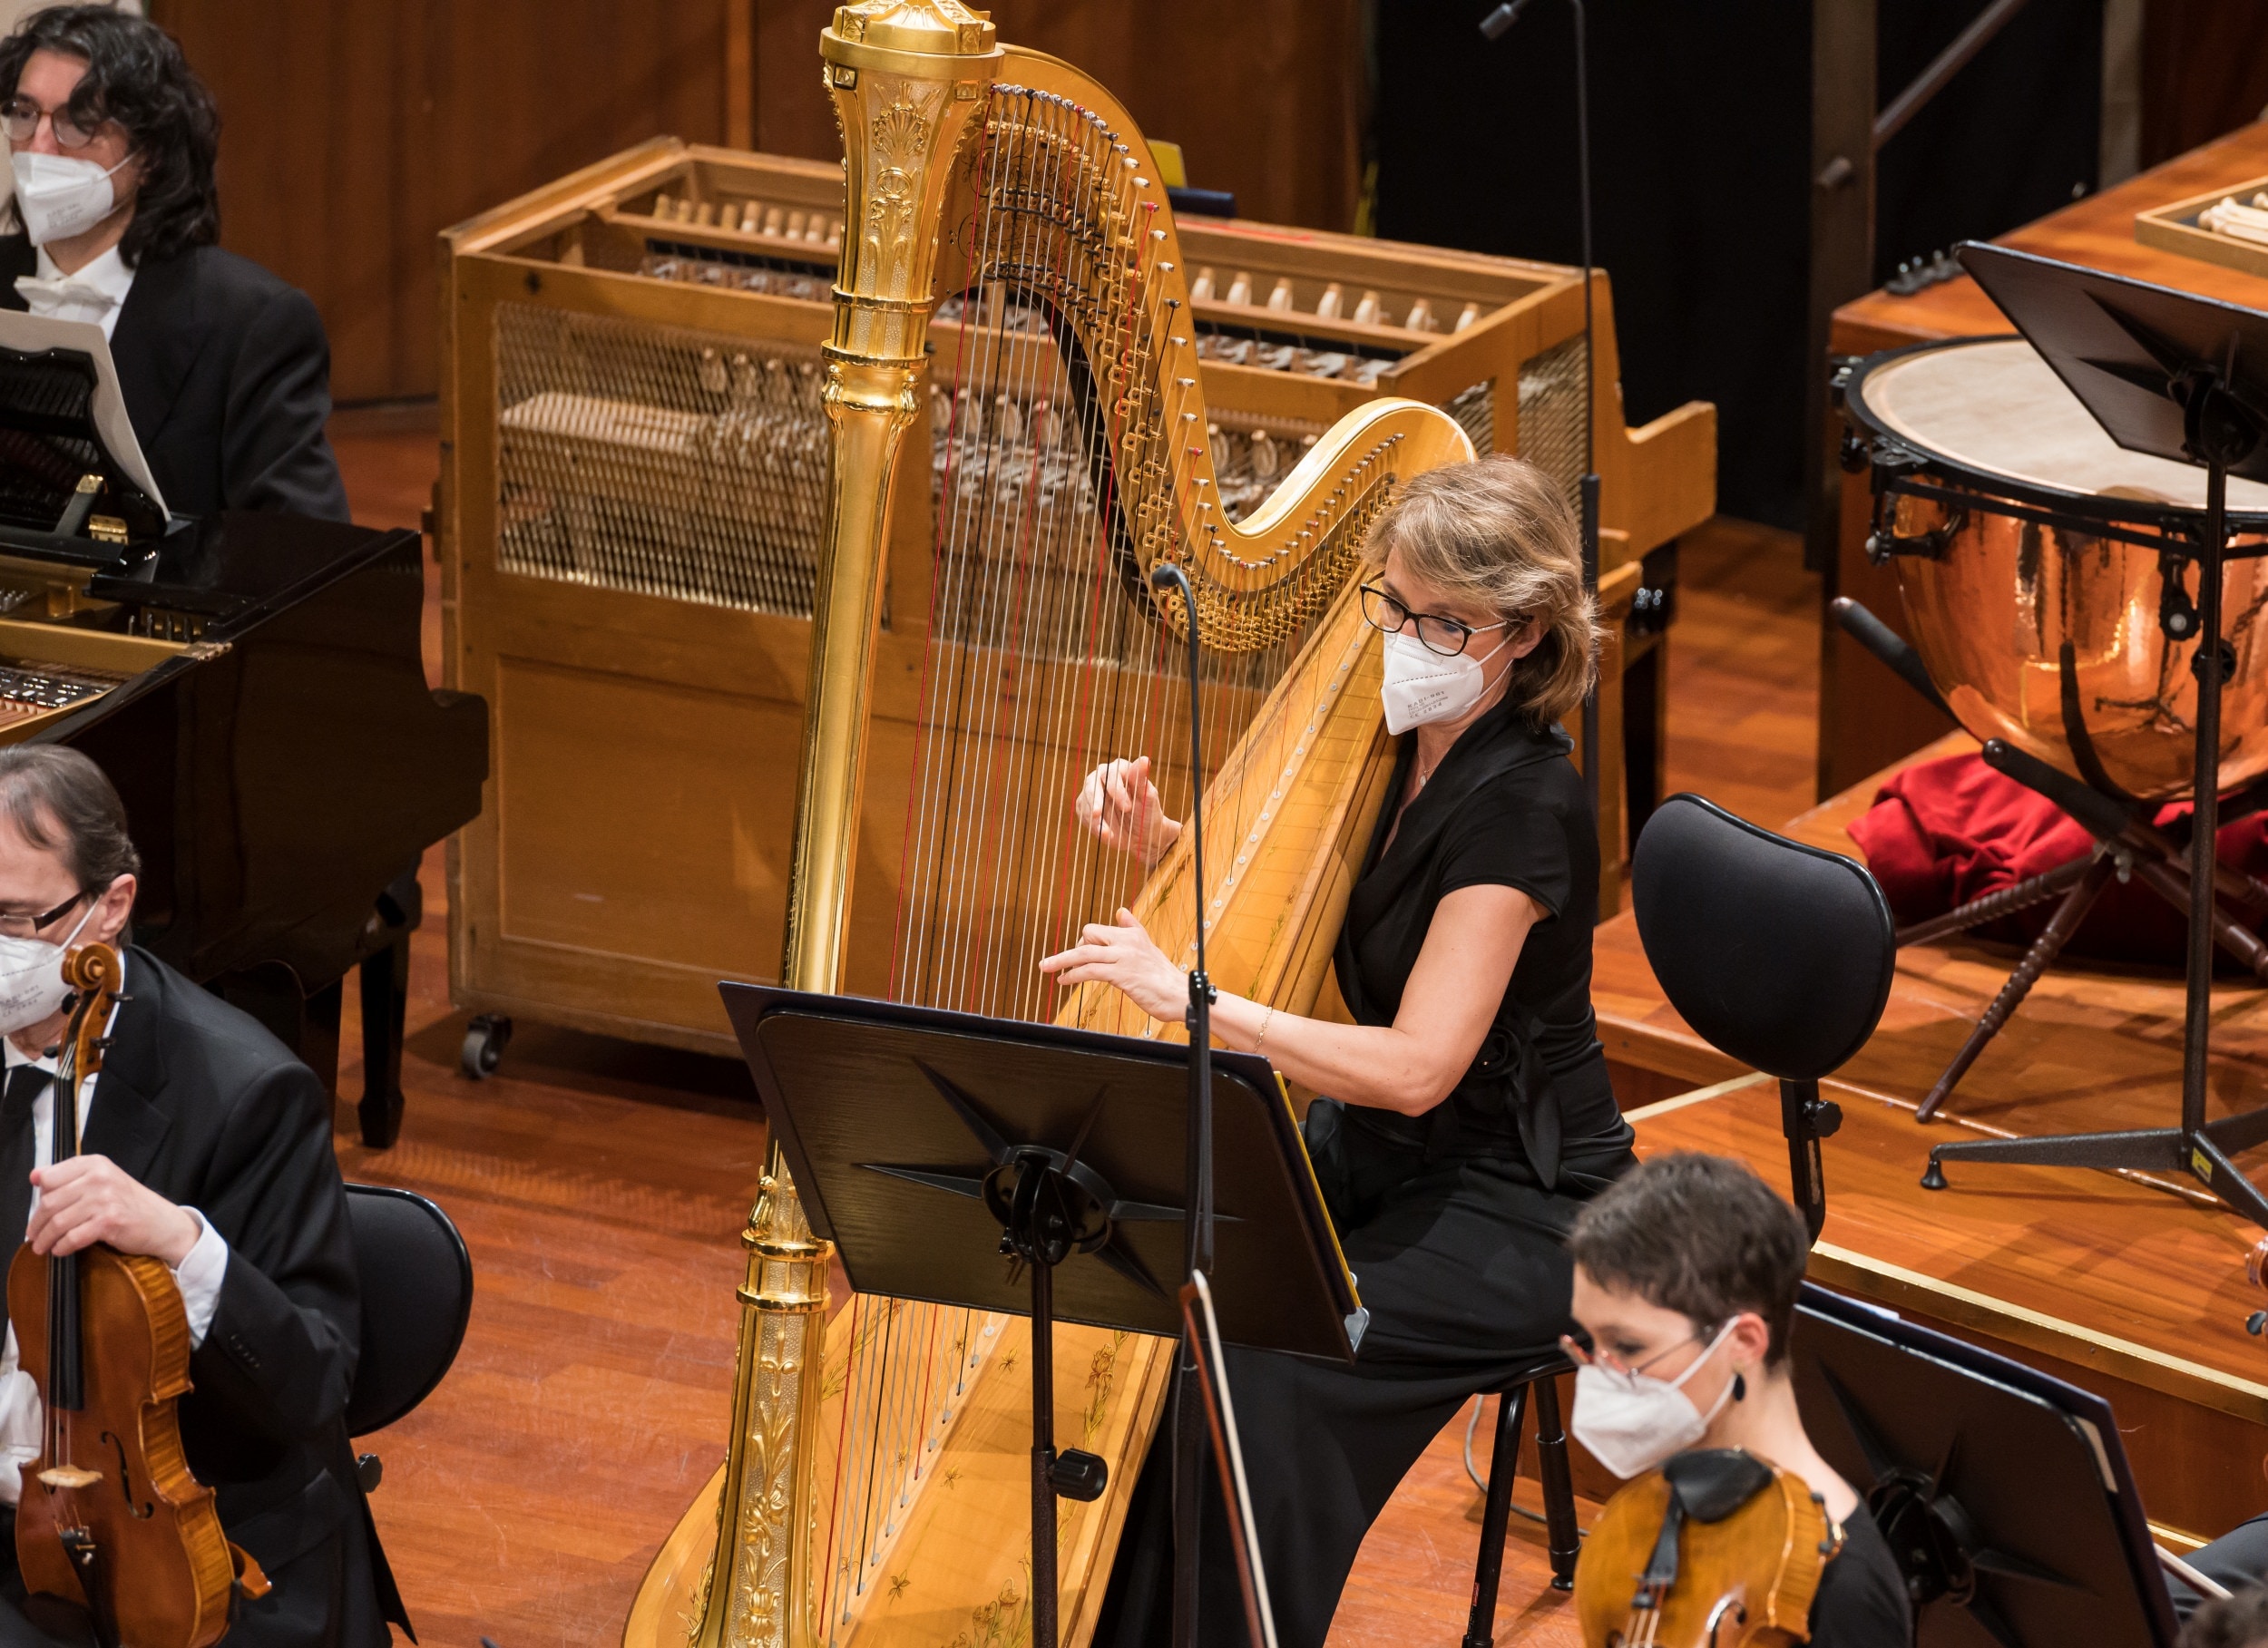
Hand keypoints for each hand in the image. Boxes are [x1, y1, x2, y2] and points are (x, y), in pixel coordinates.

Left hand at [26, 1155, 200, 1265]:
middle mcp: (99, 1177)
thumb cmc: (130, 1203)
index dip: (39, 1196)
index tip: (38, 1209)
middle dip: (37, 1224)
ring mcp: (105, 1199)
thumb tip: (35, 1176)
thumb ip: (70, 1177)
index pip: (50, 1177)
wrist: (162, 1223)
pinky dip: (62, 1247)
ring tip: (42, 1246)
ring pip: (58, 1221)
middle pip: (49, 1202)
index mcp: (95, 1164)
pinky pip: (73, 1237)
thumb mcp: (102, 1180)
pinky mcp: (109, 1221)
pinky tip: (61, 1250)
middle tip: (34, 1235)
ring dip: (45, 1239)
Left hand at [1039, 907, 1188, 1021]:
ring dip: (1061, 961)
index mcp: (1132, 934)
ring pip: (1084, 953)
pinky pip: (1090, 971)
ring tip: (1045, 968)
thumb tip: (1121, 911)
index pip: (1097, 929)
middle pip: (1088, 934)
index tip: (1078, 957)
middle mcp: (1128, 941)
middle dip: (1070, 950)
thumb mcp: (1148, 947)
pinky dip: (1073, 975)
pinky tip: (1064, 981)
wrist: (1180, 995)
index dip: (1084, 943)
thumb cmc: (1162, 977)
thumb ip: (1132, 928)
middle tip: (1057, 964)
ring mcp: (1124, 957)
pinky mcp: (1122, 975)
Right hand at [1074, 756, 1180, 863]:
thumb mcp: (1148, 797)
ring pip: (1085, 799)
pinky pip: (1083, 814)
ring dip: (1093, 817)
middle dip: (1095, 800)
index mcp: (1121, 769)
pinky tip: (1104, 834)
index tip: (1127, 808)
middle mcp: (1104, 776)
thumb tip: (1144, 759)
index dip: (1117, 790)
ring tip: (1106, 833)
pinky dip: (1092, 825)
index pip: (1112, 774)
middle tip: (1098, 815)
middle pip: (1092, 783)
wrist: (1143, 835)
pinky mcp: (1086, 807)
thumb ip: (1141, 779)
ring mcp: (1094, 791)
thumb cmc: (1148, 813)